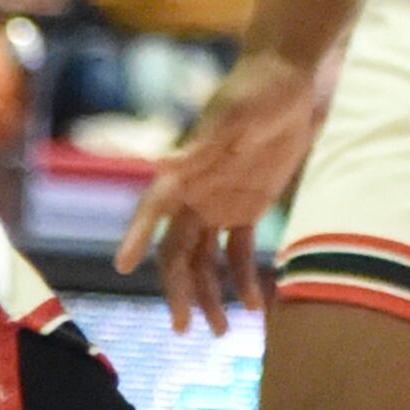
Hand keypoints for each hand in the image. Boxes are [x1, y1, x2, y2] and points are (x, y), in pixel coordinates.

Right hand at [116, 48, 325, 332]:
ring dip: (209, 294)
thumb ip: (204, 143)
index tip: (122, 265)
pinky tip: (253, 307)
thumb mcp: (233, 115)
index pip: (153, 210)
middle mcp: (193, 193)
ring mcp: (218, 203)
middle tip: (185, 327)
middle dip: (179, 289)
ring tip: (221, 331)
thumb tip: (163, 163)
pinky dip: (242, 278)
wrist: (287, 78)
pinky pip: (238, 251)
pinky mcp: (247, 207)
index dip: (137, 236)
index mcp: (184, 172)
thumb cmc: (255, 90)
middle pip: (177, 251)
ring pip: (204, 260)